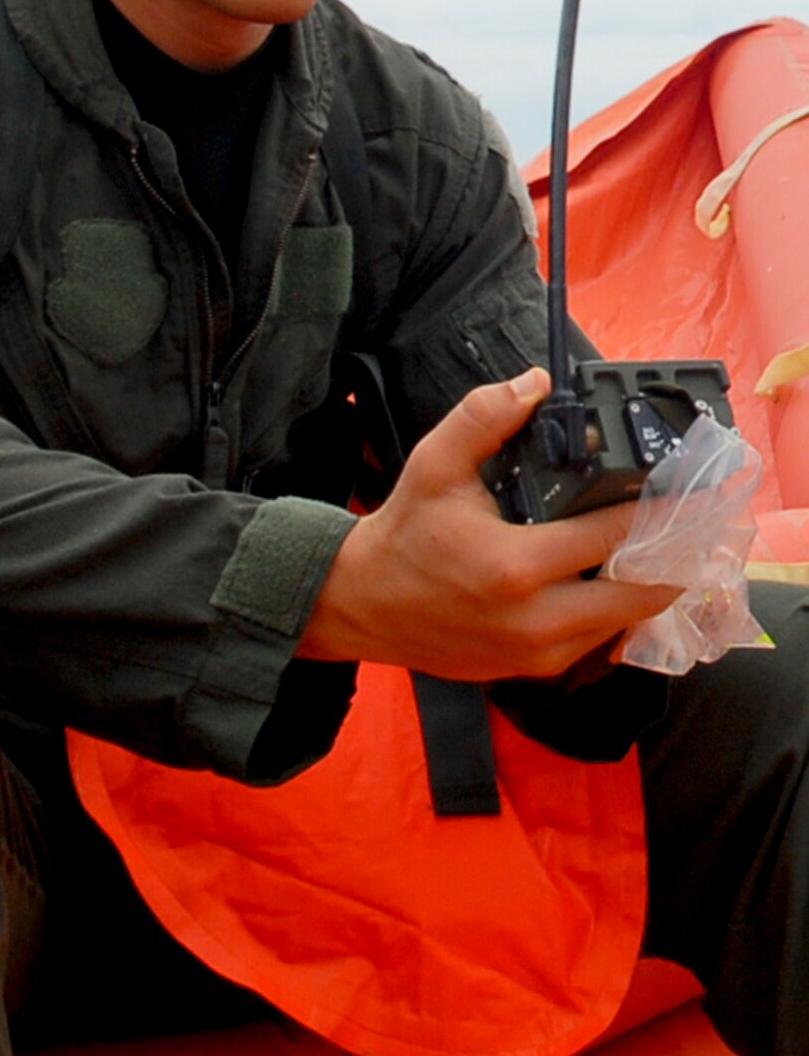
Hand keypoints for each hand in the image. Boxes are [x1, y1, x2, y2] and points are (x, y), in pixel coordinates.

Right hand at [298, 367, 679, 680]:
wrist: (361, 604)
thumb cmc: (403, 533)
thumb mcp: (435, 465)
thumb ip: (485, 417)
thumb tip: (537, 384)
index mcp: (513, 566)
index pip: (614, 537)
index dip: (661, 511)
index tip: (690, 491)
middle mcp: (534, 620)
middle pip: (640, 594)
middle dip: (673, 557)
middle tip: (692, 524)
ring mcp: (536, 653)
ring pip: (624, 623)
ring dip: (647, 587)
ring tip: (661, 548)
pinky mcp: (532, 671)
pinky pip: (596, 643)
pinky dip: (613, 612)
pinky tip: (617, 580)